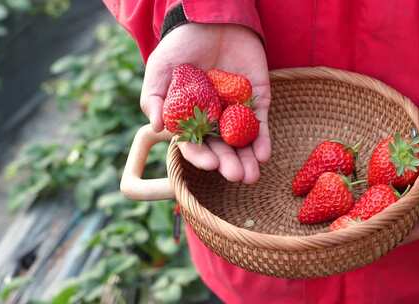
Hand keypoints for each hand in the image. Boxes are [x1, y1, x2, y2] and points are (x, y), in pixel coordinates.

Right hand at [141, 23, 270, 183]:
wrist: (211, 21)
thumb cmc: (181, 45)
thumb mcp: (160, 69)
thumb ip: (155, 98)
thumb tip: (157, 126)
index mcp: (190, 117)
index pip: (195, 143)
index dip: (201, 155)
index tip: (210, 164)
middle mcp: (214, 118)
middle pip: (221, 147)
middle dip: (228, 163)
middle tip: (235, 176)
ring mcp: (236, 111)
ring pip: (242, 141)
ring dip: (247, 159)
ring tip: (251, 176)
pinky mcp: (256, 100)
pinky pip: (260, 123)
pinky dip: (263, 140)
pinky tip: (263, 155)